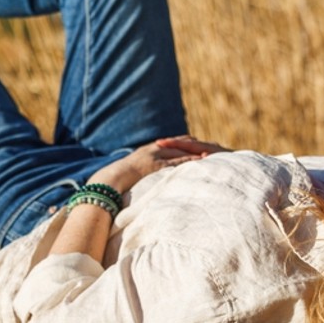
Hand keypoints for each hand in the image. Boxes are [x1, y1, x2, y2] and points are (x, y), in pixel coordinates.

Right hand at [88, 135, 228, 192]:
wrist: (110, 180)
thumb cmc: (120, 178)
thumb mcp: (135, 170)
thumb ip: (146, 170)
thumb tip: (150, 175)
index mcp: (151, 149)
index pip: (173, 142)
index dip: (188, 143)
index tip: (201, 143)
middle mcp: (155, 149)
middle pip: (180, 142)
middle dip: (196, 144)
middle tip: (213, 145)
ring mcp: (155, 156)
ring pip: (180, 151)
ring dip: (195, 152)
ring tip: (212, 153)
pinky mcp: (156, 165)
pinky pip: (176, 162)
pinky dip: (189, 162)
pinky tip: (200, 163)